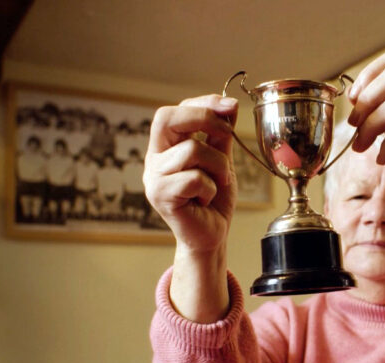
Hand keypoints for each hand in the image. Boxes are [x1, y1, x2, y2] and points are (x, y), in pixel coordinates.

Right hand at [144, 95, 237, 253]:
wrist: (211, 236)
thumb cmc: (214, 200)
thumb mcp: (221, 160)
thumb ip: (220, 135)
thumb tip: (230, 105)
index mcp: (165, 147)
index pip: (175, 110)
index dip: (203, 103)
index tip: (230, 107)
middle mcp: (154, 159)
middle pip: (166, 117)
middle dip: (203, 118)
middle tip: (225, 135)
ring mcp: (154, 178)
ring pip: (190, 150)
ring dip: (217, 165)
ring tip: (219, 182)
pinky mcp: (160, 196)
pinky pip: (193, 178)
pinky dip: (209, 188)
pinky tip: (205, 200)